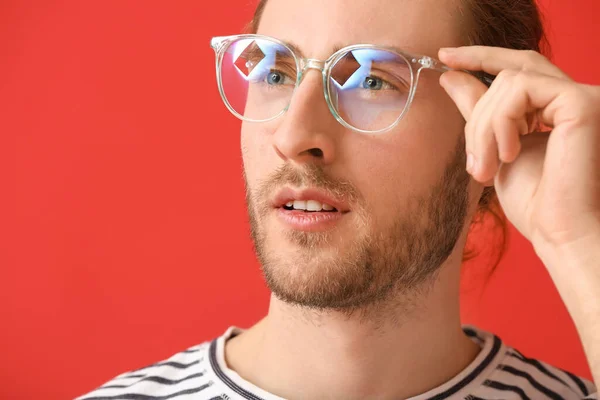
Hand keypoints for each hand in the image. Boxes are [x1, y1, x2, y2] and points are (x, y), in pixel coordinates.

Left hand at [437, 46, 599, 250]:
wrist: (558, 233)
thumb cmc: (534, 202)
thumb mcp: (493, 148)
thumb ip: (479, 110)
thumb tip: (451, 76)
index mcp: (556, 107)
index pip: (518, 68)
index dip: (480, 56)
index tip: (444, 57)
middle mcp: (573, 97)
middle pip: (510, 71)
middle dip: (474, 94)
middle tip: (465, 144)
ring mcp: (581, 97)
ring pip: (509, 81)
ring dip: (483, 126)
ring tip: (486, 168)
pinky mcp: (581, 102)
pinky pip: (520, 89)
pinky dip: (500, 122)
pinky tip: (508, 155)